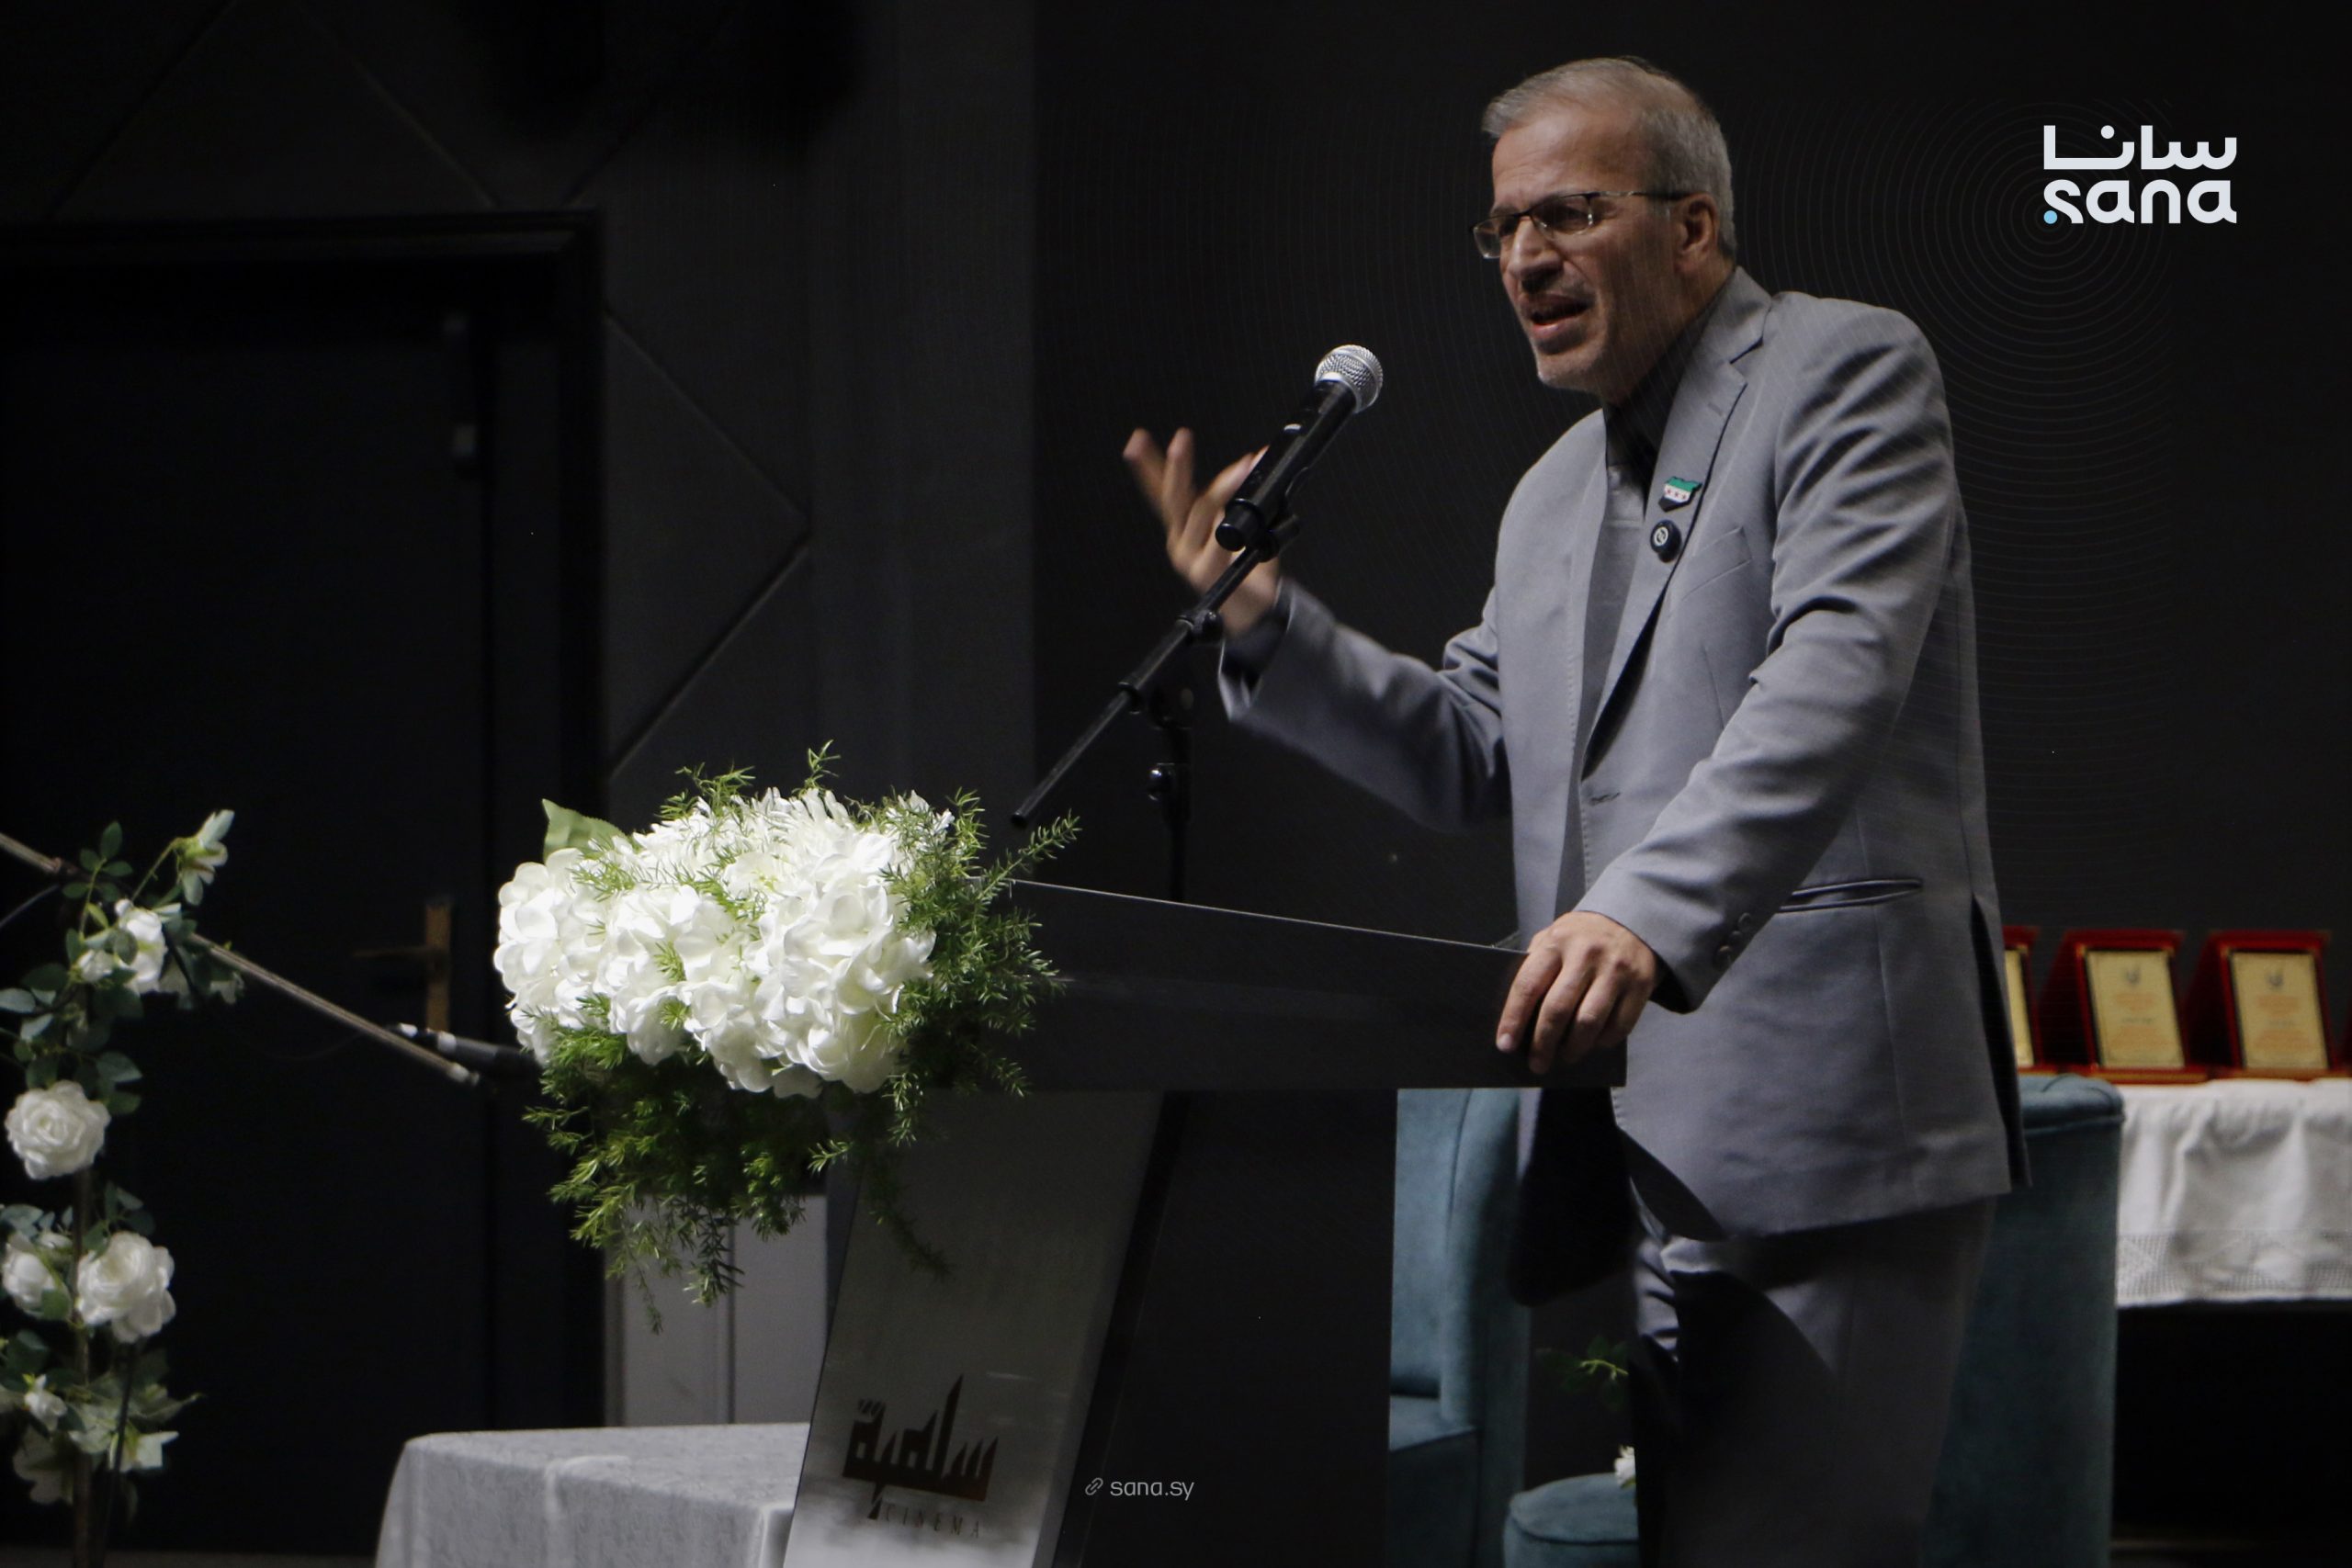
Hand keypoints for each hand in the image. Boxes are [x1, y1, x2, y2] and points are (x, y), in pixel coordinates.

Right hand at [1123, 426, 1281, 635]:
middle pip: (1174, 497)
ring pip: (1201, 512)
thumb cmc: (1248, 567)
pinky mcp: (1205, 571)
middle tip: (1180, 440)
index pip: (1163, 490)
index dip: (1150, 465)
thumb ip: (1239, 501)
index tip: (1139, 440)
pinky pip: (1216, 542)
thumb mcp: (1241, 526)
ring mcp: (1190, 556)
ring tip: (1243, 467)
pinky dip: (1226, 527)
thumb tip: (1252, 464)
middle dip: (1176, 466)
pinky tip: (1231, 520)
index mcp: (1186, 525)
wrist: (1257, 609)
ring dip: (1224, 486)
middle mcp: (1181, 538)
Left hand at [1496, 911, 1656, 1073]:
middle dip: (1543, 1043)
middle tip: (1537, 1064)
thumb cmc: (1581, 937)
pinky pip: (1620, 1025)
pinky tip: (1593, 1045)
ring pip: (1589, 1022)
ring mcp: (1616, 969)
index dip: (1514, 1018)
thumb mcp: (1554, 937)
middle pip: (1558, 1009)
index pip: (1528, 985)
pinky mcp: (1641, 984)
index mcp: (1556, 942)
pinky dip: (1603, 1042)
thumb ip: (1536, 966)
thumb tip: (1517, 1016)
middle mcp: (1586, 954)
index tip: (1505, 1045)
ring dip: (1573, 1048)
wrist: (1633, 918)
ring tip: (1564, 1058)